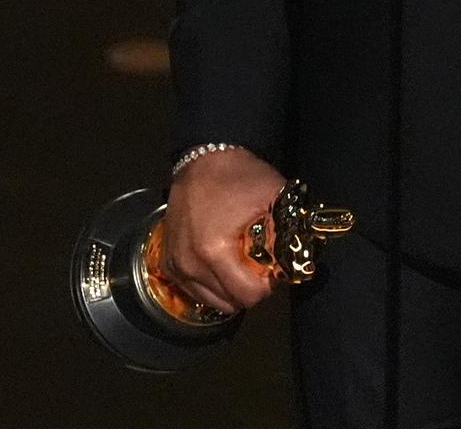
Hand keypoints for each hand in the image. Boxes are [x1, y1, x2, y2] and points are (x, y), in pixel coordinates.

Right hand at [159, 147, 286, 315]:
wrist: (201, 159)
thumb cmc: (239, 176)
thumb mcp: (273, 198)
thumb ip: (286, 233)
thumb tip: (292, 264)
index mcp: (214, 251)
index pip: (249, 296)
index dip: (267, 285)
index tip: (270, 267)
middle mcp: (189, 264)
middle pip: (230, 302)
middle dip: (249, 287)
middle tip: (256, 264)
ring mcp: (176, 265)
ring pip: (212, 300)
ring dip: (229, 288)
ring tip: (238, 262)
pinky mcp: (167, 262)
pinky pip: (194, 289)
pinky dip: (210, 283)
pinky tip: (219, 263)